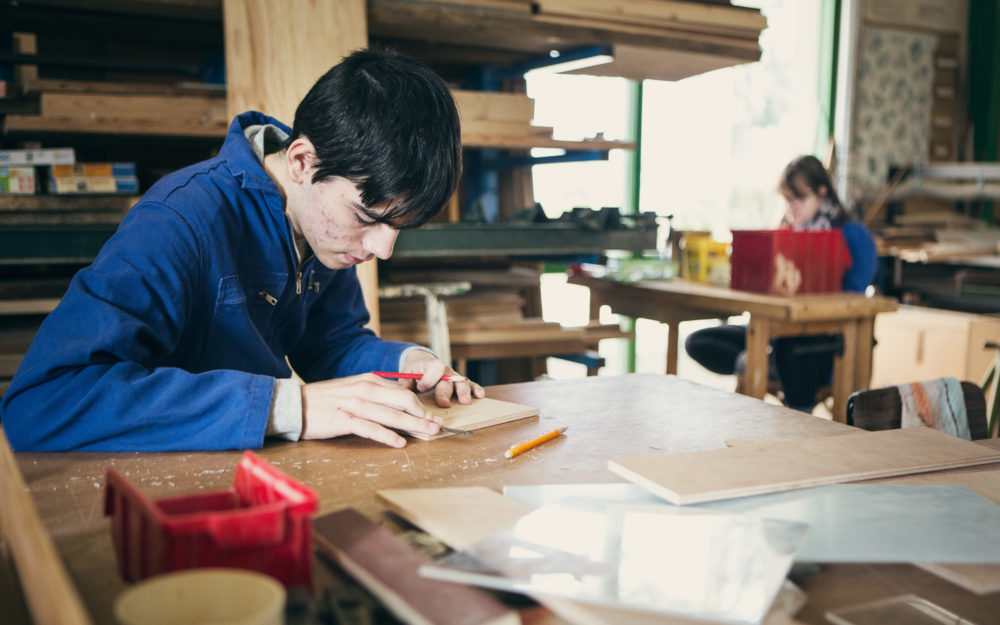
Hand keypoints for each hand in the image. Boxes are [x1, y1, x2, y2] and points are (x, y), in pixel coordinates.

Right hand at [299, 373, 443, 446]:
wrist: (294, 404)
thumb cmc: (326, 399)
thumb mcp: (353, 389)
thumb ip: (375, 395)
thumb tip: (400, 406)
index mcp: (369, 380)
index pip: (403, 393)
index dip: (422, 406)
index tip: (434, 416)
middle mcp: (364, 389)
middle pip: (402, 401)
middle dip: (423, 415)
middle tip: (438, 426)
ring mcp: (353, 404)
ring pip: (390, 414)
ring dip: (413, 425)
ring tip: (428, 433)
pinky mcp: (342, 419)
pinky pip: (369, 427)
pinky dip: (386, 435)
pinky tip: (399, 442)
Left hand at [401, 350, 485, 407]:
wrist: (422, 362)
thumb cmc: (414, 370)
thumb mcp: (406, 373)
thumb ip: (404, 382)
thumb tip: (402, 391)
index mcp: (431, 365)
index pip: (433, 369)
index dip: (428, 380)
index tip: (421, 388)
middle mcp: (444, 370)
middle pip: (447, 379)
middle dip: (445, 392)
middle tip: (444, 404)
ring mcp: (454, 376)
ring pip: (461, 382)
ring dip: (463, 392)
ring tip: (465, 401)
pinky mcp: (460, 382)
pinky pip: (470, 384)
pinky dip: (476, 389)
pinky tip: (480, 395)